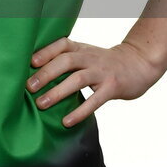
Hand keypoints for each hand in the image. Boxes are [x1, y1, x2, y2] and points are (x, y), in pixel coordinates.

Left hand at [25, 36, 164, 127]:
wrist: (138, 63)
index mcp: (81, 48)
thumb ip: (67, 60)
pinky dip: (80, 111)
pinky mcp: (112, 87)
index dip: (45, 52)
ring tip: (41, 104)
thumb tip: (36, 75)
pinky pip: (95, 100)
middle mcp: (90, 57)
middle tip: (28, 86)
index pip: (61, 44)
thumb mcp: (86, 55)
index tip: (28, 62)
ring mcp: (102, 72)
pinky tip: (67, 121)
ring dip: (58, 91)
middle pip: (66, 61)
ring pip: (78, 79)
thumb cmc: (104, 63)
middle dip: (46, 73)